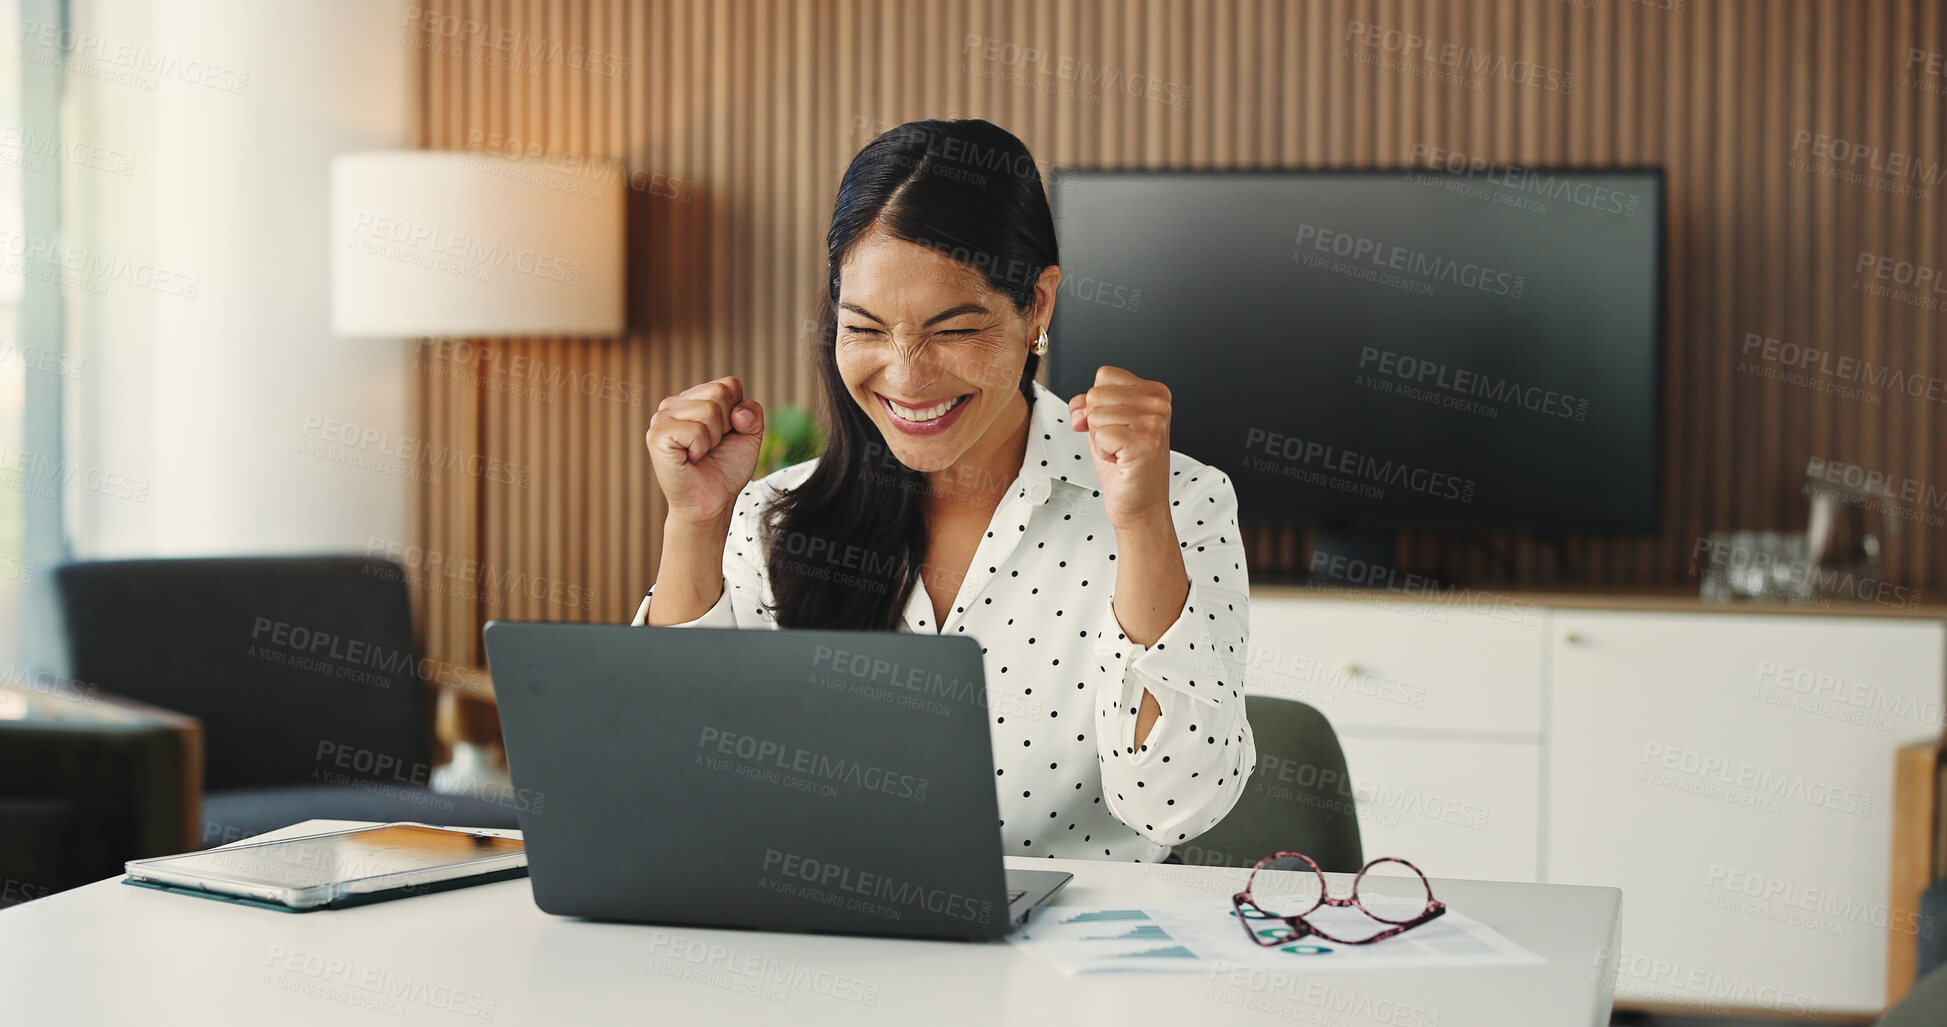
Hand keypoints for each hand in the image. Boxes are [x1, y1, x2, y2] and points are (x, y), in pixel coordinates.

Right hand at [646, 376, 765, 527]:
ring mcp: (662, 417)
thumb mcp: (749, 436)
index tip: (725, 436)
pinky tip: (690, 458)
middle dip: (726, 425)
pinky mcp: (657, 435)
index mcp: (693, 398)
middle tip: (712, 446)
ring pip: (710, 410)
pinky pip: (696, 430)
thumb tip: (738, 411)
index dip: (737, 414)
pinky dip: (701, 448)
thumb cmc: (726, 468)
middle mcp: (674, 403)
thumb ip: (753, 413)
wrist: (711, 501)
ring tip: (700, 453)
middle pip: (720, 393)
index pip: (729, 385)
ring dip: (714, 439)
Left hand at [1068, 366, 1173, 529]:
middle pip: (1095, 394)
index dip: (1096, 403)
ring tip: (1120, 452)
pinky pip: (1099, 434)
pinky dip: (1102, 452)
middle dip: (1097, 423)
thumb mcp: (1104, 425)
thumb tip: (1078, 408)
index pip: (1104, 375)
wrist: (1140, 504)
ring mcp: (1154, 421)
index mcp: (1154, 392)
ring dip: (1100, 439)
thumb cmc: (1125, 466)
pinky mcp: (1143, 441)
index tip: (1114, 426)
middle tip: (1118, 443)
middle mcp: (1158, 403)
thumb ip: (1088, 404)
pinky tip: (1120, 460)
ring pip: (1095, 414)